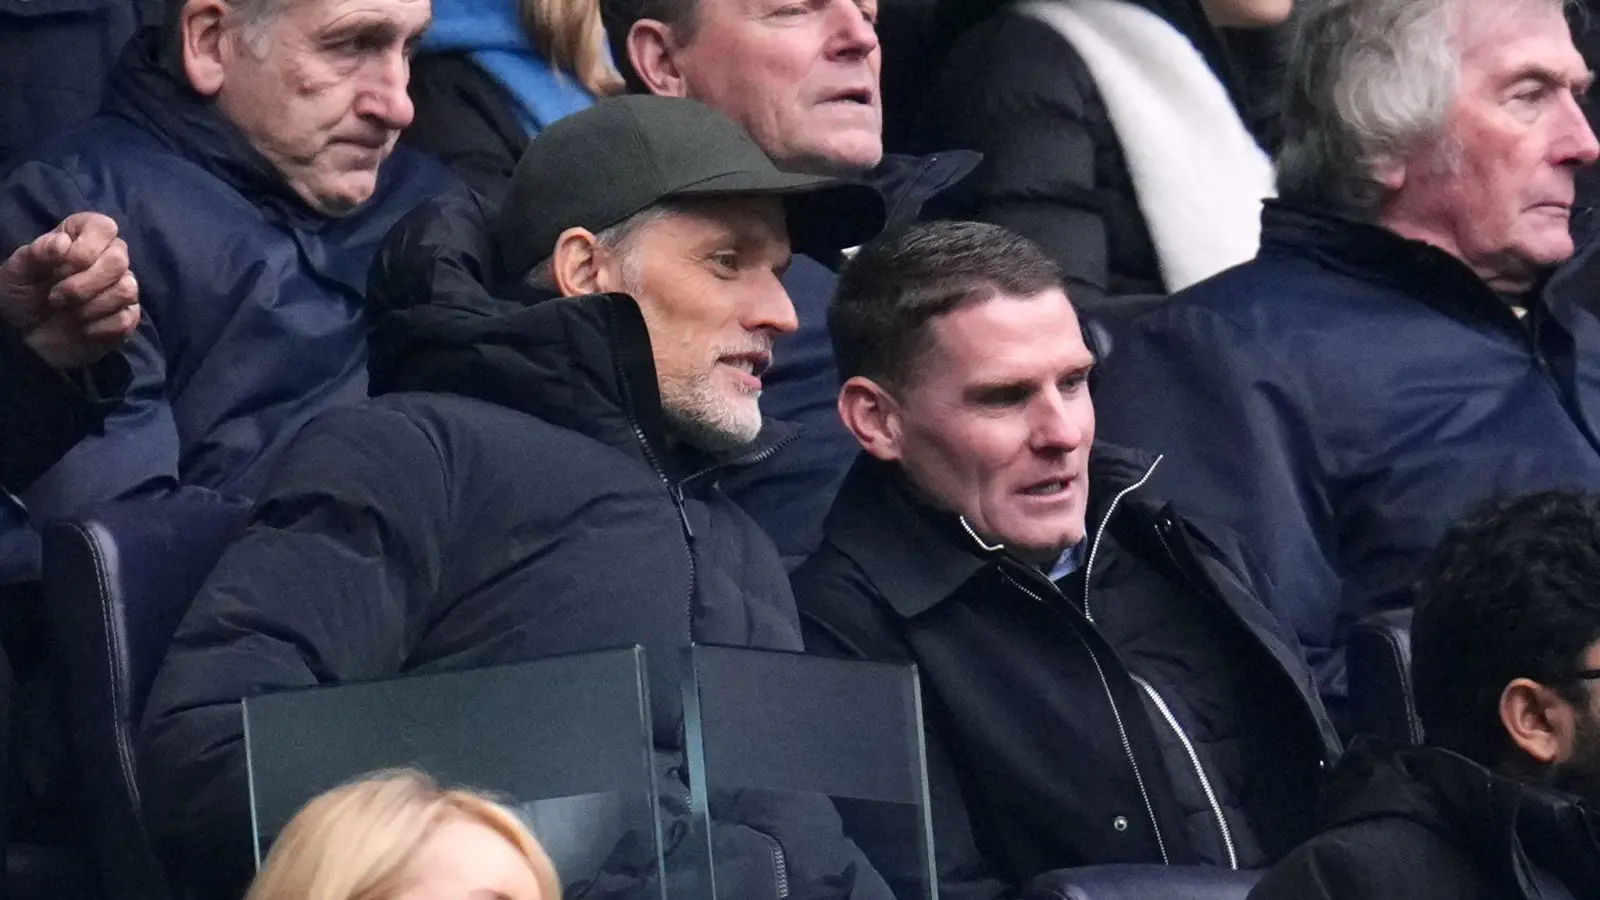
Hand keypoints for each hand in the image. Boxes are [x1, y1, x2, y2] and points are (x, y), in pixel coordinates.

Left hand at [0, 212, 140, 369]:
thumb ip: (38, 252)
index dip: (85, 248)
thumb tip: (63, 243)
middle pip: (118, 260)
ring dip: (89, 306)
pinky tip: (81, 329)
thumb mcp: (18, 270)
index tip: (57, 269)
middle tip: (56, 297)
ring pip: (126, 289)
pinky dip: (97, 327)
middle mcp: (107, 259)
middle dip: (83, 284)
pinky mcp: (126, 316)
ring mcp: (120, 288)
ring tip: (67, 313)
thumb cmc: (22, 295)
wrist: (24, 335)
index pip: (103, 227)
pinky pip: (125, 318)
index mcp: (82, 238)